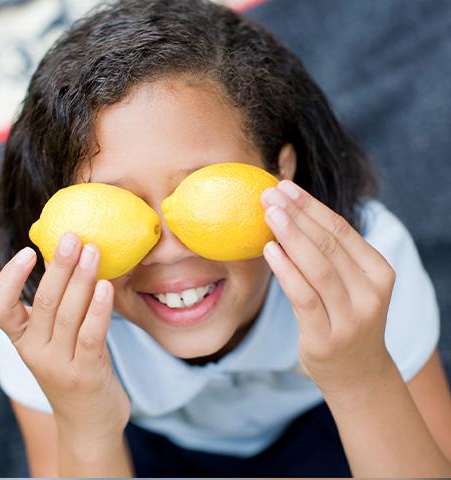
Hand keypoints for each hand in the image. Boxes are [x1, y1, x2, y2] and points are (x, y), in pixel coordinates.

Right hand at [0, 232, 130, 445]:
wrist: (88, 425)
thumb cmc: (75, 371)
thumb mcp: (58, 339)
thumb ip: (60, 305)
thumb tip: (68, 255)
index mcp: (22, 340)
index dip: (8, 278)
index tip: (28, 251)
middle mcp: (34, 352)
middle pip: (42, 302)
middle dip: (58, 266)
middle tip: (73, 237)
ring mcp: (59, 365)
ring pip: (67, 314)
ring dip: (81, 279)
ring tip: (93, 251)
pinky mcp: (85, 375)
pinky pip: (91, 335)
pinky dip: (98, 308)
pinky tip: (106, 286)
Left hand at [260, 181, 395, 398]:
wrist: (357, 374)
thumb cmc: (346, 319)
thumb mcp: (351, 284)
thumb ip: (331, 255)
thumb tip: (290, 212)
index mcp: (379, 272)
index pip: (342, 230)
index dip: (311, 206)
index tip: (285, 186)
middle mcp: (370, 293)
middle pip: (329, 244)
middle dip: (297, 215)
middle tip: (269, 194)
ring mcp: (351, 317)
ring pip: (318, 268)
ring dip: (291, 236)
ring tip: (268, 214)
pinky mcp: (326, 337)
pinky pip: (304, 297)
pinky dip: (286, 271)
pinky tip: (269, 250)